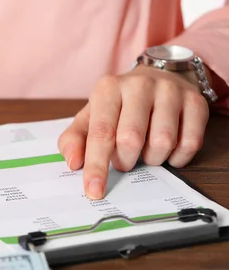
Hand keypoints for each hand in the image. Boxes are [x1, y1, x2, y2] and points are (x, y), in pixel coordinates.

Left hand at [58, 65, 209, 199]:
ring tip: (145, 150)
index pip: (101, 133)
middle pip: (131, 139)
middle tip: (123, 160)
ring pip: (163, 142)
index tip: (94, 191)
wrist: (155, 78)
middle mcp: (140, 84)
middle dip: (125, 161)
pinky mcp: (196, 102)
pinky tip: (167, 150)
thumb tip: (73, 162)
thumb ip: (75, 139)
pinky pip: (190, 143)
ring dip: (151, 159)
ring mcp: (171, 91)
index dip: (97, 166)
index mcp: (108, 88)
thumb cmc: (118, 105)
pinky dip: (176, 158)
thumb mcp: (90, 117)